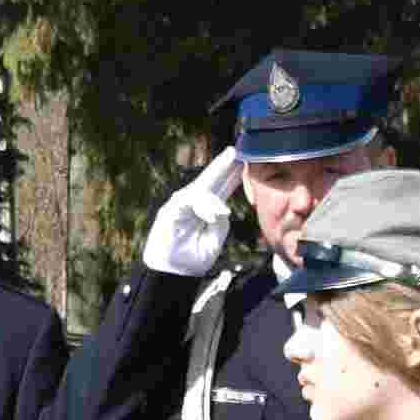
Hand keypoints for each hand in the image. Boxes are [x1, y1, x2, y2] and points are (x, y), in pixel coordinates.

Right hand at [140, 148, 245, 279]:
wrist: (174, 273)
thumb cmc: (194, 257)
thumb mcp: (215, 238)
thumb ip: (221, 221)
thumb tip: (221, 208)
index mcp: (207, 207)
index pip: (223, 186)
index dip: (235, 173)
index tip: (249, 158)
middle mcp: (193, 202)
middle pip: (212, 179)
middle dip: (226, 162)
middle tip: (240, 146)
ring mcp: (180, 205)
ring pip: (202, 186)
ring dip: (219, 172)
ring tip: (233, 157)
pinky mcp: (170, 212)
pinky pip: (189, 202)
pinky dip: (204, 206)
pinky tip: (217, 212)